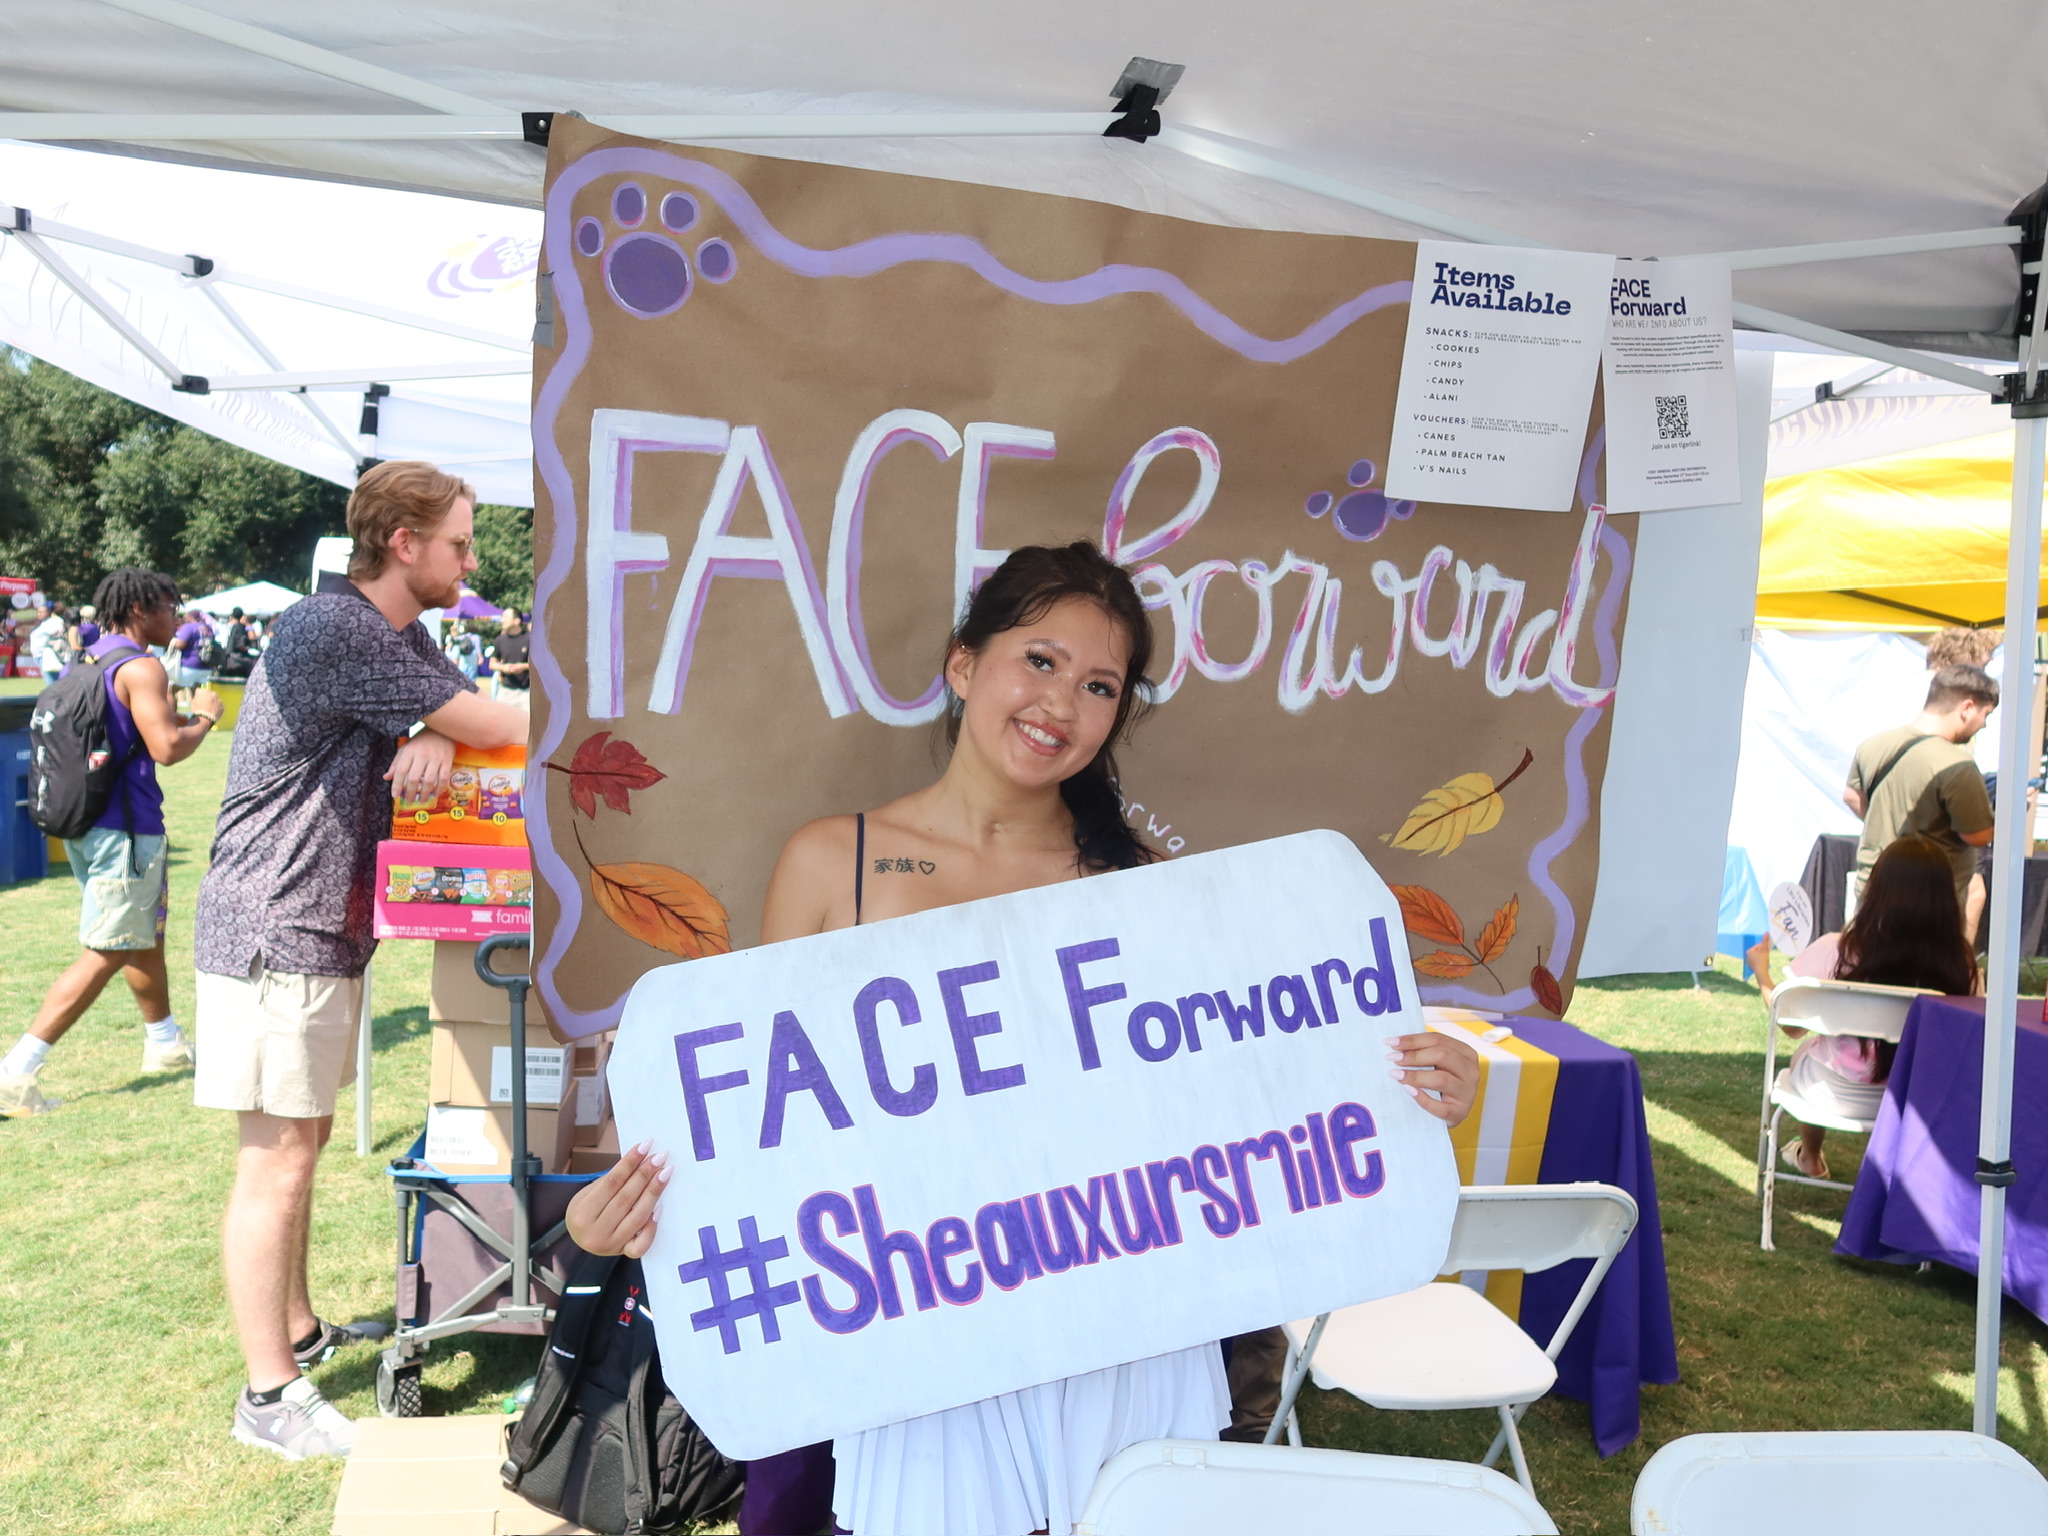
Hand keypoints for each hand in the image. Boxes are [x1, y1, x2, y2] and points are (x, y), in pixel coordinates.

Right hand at [189, 686, 223, 722]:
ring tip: (210, 709)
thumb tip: (199, 693)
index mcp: (206, 692)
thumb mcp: (193, 701)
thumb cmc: (197, 709)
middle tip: (205, 703)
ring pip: (216, 700)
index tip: (200, 699)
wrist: (204, 718)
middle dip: (209, 697)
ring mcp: (219, 701)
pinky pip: (219, 706)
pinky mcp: (222, 707)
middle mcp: (213, 694)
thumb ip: (197, 696)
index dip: (201, 695)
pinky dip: (217, 708)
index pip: (203, 691)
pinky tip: (213, 712)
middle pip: (211, 694)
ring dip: (214, 702)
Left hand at [385, 728, 456, 801]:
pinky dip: (439, 789)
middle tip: (409, 801)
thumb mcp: (405, 749)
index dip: (397, 785)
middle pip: (414, 778)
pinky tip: (435, 794)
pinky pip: (443, 778)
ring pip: (429, 781)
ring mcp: (436, 758)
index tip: (395, 795)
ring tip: (422, 800)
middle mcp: (422, 755)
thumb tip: (387, 777)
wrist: (442, 729)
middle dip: (410, 793)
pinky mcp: (447, 760)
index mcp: (409, 751)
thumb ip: (396, 763)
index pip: (400, 771)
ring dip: (425, 794)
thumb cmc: (421, 741)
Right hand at [566, 1142, 668, 1257]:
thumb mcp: (588, 1193)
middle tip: (660, 1157)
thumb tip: (641, 1160)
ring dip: (654, 1192)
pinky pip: (642, 1244)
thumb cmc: (586, 1210)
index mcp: (582, 1213)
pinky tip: (660, 1208)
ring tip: (665, 1173)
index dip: (630, 1162)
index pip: (611, 1183)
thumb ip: (612, 1181)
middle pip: (626, 1198)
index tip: (645, 1146)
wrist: (580, 1237)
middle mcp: (595, 1232)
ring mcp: (610, 1245)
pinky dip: (652, 1227)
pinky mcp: (623, 1253)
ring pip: (637, 1217)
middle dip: (645, 1174)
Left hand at [1387, 1030, 1481, 1126]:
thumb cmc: (1441, 1084)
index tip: (1392, 1043)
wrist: (1447, 1112)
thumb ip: (1424, 1052)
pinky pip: (1439, 1106)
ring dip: (1415, 1076)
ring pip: (1441, 1079)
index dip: (1413, 1040)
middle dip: (1414, 1056)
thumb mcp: (1438, 1064)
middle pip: (1442, 1055)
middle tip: (1393, 1059)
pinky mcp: (1460, 1113)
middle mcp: (1471, 1072)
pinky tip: (1409, 1091)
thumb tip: (1396, 1044)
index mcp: (1466, 1054)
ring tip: (1396, 1075)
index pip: (1438, 1039)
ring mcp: (1467, 1093)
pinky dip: (1422, 1098)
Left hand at [1745, 938, 1773, 985]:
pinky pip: (1757, 962)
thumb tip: (1766, 932)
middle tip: (1767, 954)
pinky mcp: (1752, 967)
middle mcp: (1747, 956)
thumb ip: (1765, 940)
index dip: (1764, 947)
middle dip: (1763, 952)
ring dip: (1762, 957)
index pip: (1758, 946)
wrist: (1761, 972)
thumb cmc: (1762, 959)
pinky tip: (1764, 964)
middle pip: (1757, 951)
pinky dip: (1761, 962)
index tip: (1768, 949)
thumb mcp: (1765, 949)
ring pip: (1757, 957)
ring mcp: (1749, 962)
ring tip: (1766, 959)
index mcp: (1749, 951)